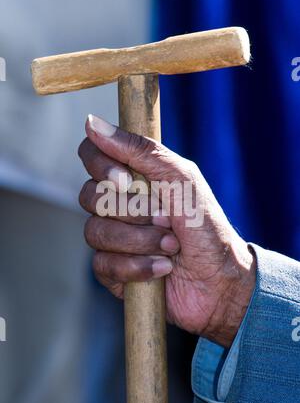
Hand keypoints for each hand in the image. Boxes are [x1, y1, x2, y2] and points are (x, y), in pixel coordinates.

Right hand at [78, 114, 255, 346]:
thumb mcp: (181, 178)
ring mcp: (113, 238)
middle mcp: (118, 205)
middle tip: (166, 218)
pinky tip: (163, 268)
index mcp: (133, 177)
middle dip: (133, 211)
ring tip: (171, 245)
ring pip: (95, 231)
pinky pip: (102, 264)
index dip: (101, 166)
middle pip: (89, 196)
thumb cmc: (205, 225)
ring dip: (139, 240)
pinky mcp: (113, 270)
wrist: (221, 279)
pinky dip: (138, 266)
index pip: (92, 156)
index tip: (126, 181)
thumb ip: (140, 150)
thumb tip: (91, 123)